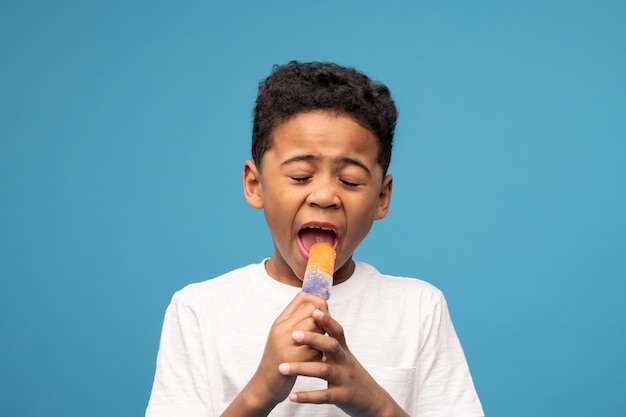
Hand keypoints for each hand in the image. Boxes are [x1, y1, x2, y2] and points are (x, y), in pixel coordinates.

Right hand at [221, 292, 328, 415]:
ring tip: (317, 348)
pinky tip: (314, 361)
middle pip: (312, 312)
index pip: (303, 298)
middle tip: (321, 335)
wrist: (264, 386)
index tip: (323, 314)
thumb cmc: (279, 360)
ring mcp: (285, 343)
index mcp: (280, 321)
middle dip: (323, 323)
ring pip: (315, 328)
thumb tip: (319, 308)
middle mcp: (281, 328)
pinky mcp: (292, 359)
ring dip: (322, 338)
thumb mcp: (282, 336)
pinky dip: (319, 356)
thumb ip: (296, 321)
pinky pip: (316, 350)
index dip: (318, 302)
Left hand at [277, 309, 408, 416]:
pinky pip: (323, 396)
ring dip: (302, 368)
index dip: (327, 320)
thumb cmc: (352, 374)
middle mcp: (345, 362)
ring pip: (323, 371)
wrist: (372, 400)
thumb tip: (317, 317)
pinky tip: (292, 396)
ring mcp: (344, 379)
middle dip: (313, 339)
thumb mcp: (345, 356)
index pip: (337, 331)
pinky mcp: (341, 397)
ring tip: (282, 367)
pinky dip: (307, 396)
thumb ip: (332, 341)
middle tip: (293, 334)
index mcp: (344, 351)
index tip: (313, 310)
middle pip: (331, 346)